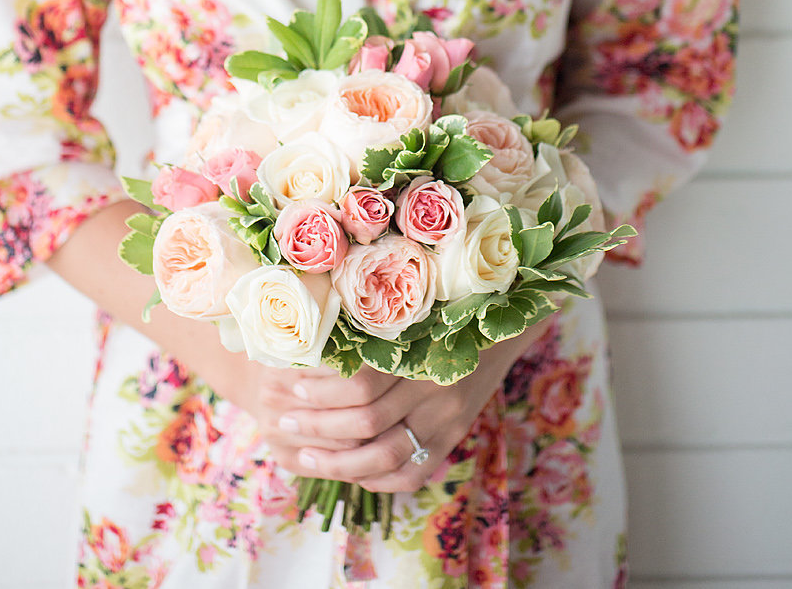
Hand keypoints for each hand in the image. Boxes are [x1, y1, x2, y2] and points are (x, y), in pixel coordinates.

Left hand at [262, 319, 550, 492]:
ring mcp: (447, 419)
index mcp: (419, 352)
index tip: (290, 387)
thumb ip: (372, 327)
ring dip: (339, 462)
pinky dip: (380, 480)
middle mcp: (435, 389)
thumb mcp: (412, 311)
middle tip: (285, 421)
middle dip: (319, 426)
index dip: (322, 389)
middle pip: (367, 422)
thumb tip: (311, 337)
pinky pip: (414, 473)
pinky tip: (353, 475)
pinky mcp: (454, 438)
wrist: (506, 326)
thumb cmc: (448, 309)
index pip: (362, 382)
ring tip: (306, 454)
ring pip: (385, 456)